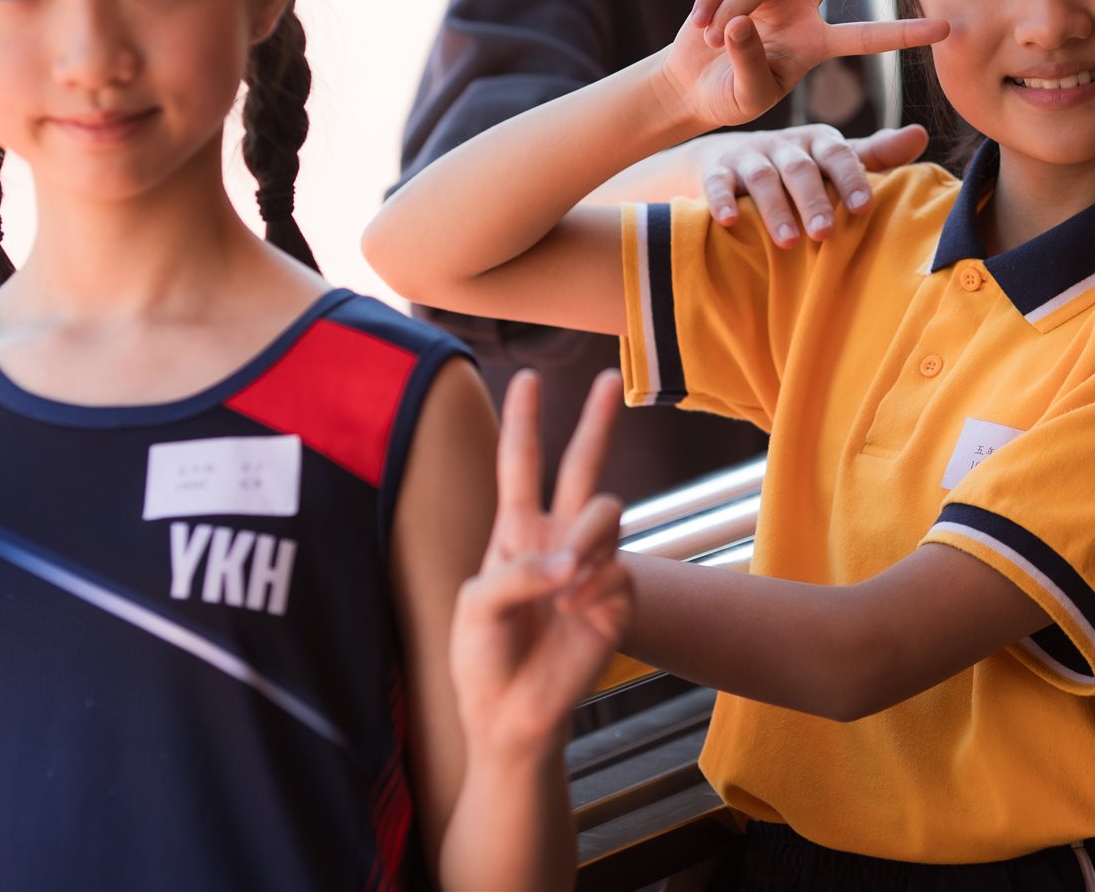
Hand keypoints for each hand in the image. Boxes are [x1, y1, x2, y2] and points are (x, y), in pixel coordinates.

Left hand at [449, 371, 630, 758]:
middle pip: (580, 465)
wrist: (511, 715)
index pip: (521, 465)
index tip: (526, 379)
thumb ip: (520, 570)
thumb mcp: (477, 603)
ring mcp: (589, 565)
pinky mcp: (616, 598)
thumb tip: (575, 563)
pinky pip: (617, 568)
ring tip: (567, 577)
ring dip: (587, 536)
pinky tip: (574, 611)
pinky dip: (593, 586)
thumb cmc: (483, 656)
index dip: (524, 421)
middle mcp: (556, 538)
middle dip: (595, 421)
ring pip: (606, 509)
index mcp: (515, 531)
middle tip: (606, 379)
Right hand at [656, 0, 950, 129]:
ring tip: (713, 40)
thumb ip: (750, 62)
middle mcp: (801, 10)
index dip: (903, 33)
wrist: (692, 87)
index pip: (866, 38)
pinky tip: (699, 25)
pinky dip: (709, 0)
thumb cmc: (729, 97)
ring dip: (733, 9)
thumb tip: (741, 21)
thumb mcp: (748, 95)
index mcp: (816, 45)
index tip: (945, 28)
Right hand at [700, 123, 930, 245]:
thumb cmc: (797, 166)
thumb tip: (921, 134)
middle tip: (825, 234)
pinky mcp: (715, 171)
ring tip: (789, 242)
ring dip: (775, 209)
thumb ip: (876, 154)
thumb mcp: (833, 158)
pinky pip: (717, 184)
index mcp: (817, 141)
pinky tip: (730, 222)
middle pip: (799, 169)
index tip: (863, 208)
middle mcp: (783, 145)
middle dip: (813, 200)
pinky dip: (721, 201)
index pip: (837, 154)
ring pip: (761, 179)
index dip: (849, 178)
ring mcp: (748, 157)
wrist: (728, 158)